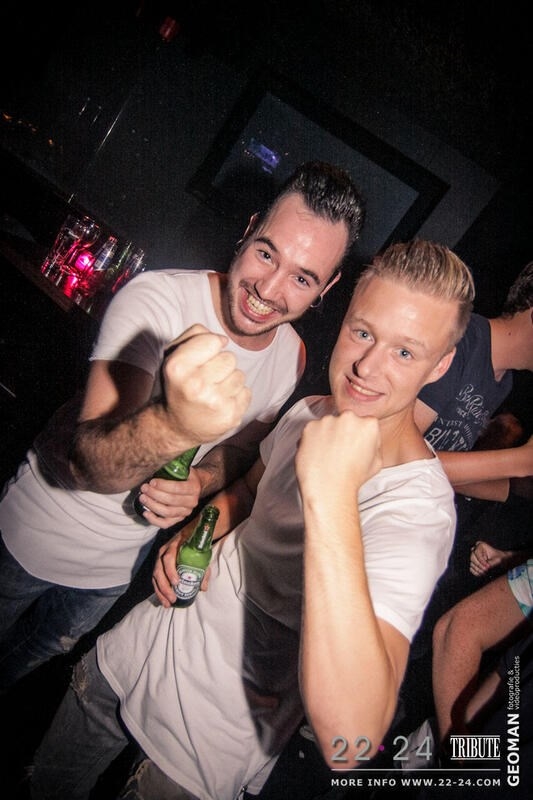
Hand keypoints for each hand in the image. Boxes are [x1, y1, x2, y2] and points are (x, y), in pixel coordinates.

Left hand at [137, 468, 201, 527]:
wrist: (194, 485)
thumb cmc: (184, 475)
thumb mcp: (183, 468)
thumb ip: (173, 466)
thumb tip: (156, 460)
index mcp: (194, 487)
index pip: (177, 488)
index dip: (163, 485)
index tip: (152, 481)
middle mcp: (192, 502)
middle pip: (171, 501)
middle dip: (155, 494)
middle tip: (144, 488)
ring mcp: (186, 512)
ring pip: (167, 512)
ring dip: (152, 505)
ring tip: (142, 497)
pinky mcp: (179, 520)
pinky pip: (166, 524)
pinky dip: (154, 520)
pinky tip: (146, 512)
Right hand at [152, 526, 210, 606]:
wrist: (188, 535)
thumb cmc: (195, 546)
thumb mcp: (201, 555)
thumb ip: (203, 571)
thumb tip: (202, 588)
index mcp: (173, 546)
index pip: (168, 558)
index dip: (171, 571)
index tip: (176, 582)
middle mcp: (163, 552)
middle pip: (159, 570)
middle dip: (164, 586)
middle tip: (173, 598)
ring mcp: (159, 559)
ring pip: (155, 576)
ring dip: (160, 591)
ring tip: (167, 604)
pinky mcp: (158, 566)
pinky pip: (155, 579)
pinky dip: (159, 591)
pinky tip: (164, 600)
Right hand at [162, 324, 251, 443]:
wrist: (177, 427)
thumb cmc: (179, 386)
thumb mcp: (174, 355)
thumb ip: (195, 335)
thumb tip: (223, 340)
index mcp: (178, 367)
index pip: (213, 341)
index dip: (209, 347)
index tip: (200, 359)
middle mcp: (196, 386)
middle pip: (230, 358)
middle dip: (220, 365)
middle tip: (206, 379)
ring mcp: (215, 403)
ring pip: (240, 375)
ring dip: (229, 381)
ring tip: (213, 392)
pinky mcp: (231, 416)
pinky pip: (246, 392)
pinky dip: (236, 396)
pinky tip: (221, 403)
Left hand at [296, 411, 381, 499]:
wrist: (329, 488)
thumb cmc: (352, 478)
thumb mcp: (377, 462)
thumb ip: (374, 444)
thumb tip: (368, 439)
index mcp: (368, 424)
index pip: (365, 423)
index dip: (360, 436)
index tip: (355, 445)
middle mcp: (348, 418)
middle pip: (346, 420)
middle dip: (344, 432)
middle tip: (342, 451)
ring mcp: (328, 421)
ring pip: (329, 424)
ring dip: (329, 435)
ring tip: (329, 455)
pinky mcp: (310, 426)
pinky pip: (313, 430)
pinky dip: (314, 439)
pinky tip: (319, 454)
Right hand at [469, 540, 509, 575]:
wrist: (502, 561)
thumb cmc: (500, 558)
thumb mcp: (498, 560)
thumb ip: (491, 563)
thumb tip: (485, 568)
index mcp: (481, 545)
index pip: (477, 552)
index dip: (481, 560)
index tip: (488, 566)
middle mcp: (475, 550)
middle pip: (472, 558)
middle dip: (480, 565)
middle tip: (486, 570)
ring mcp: (473, 557)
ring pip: (472, 564)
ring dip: (478, 569)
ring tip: (485, 573)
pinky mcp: (473, 563)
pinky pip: (471, 568)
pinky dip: (476, 572)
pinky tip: (482, 574)